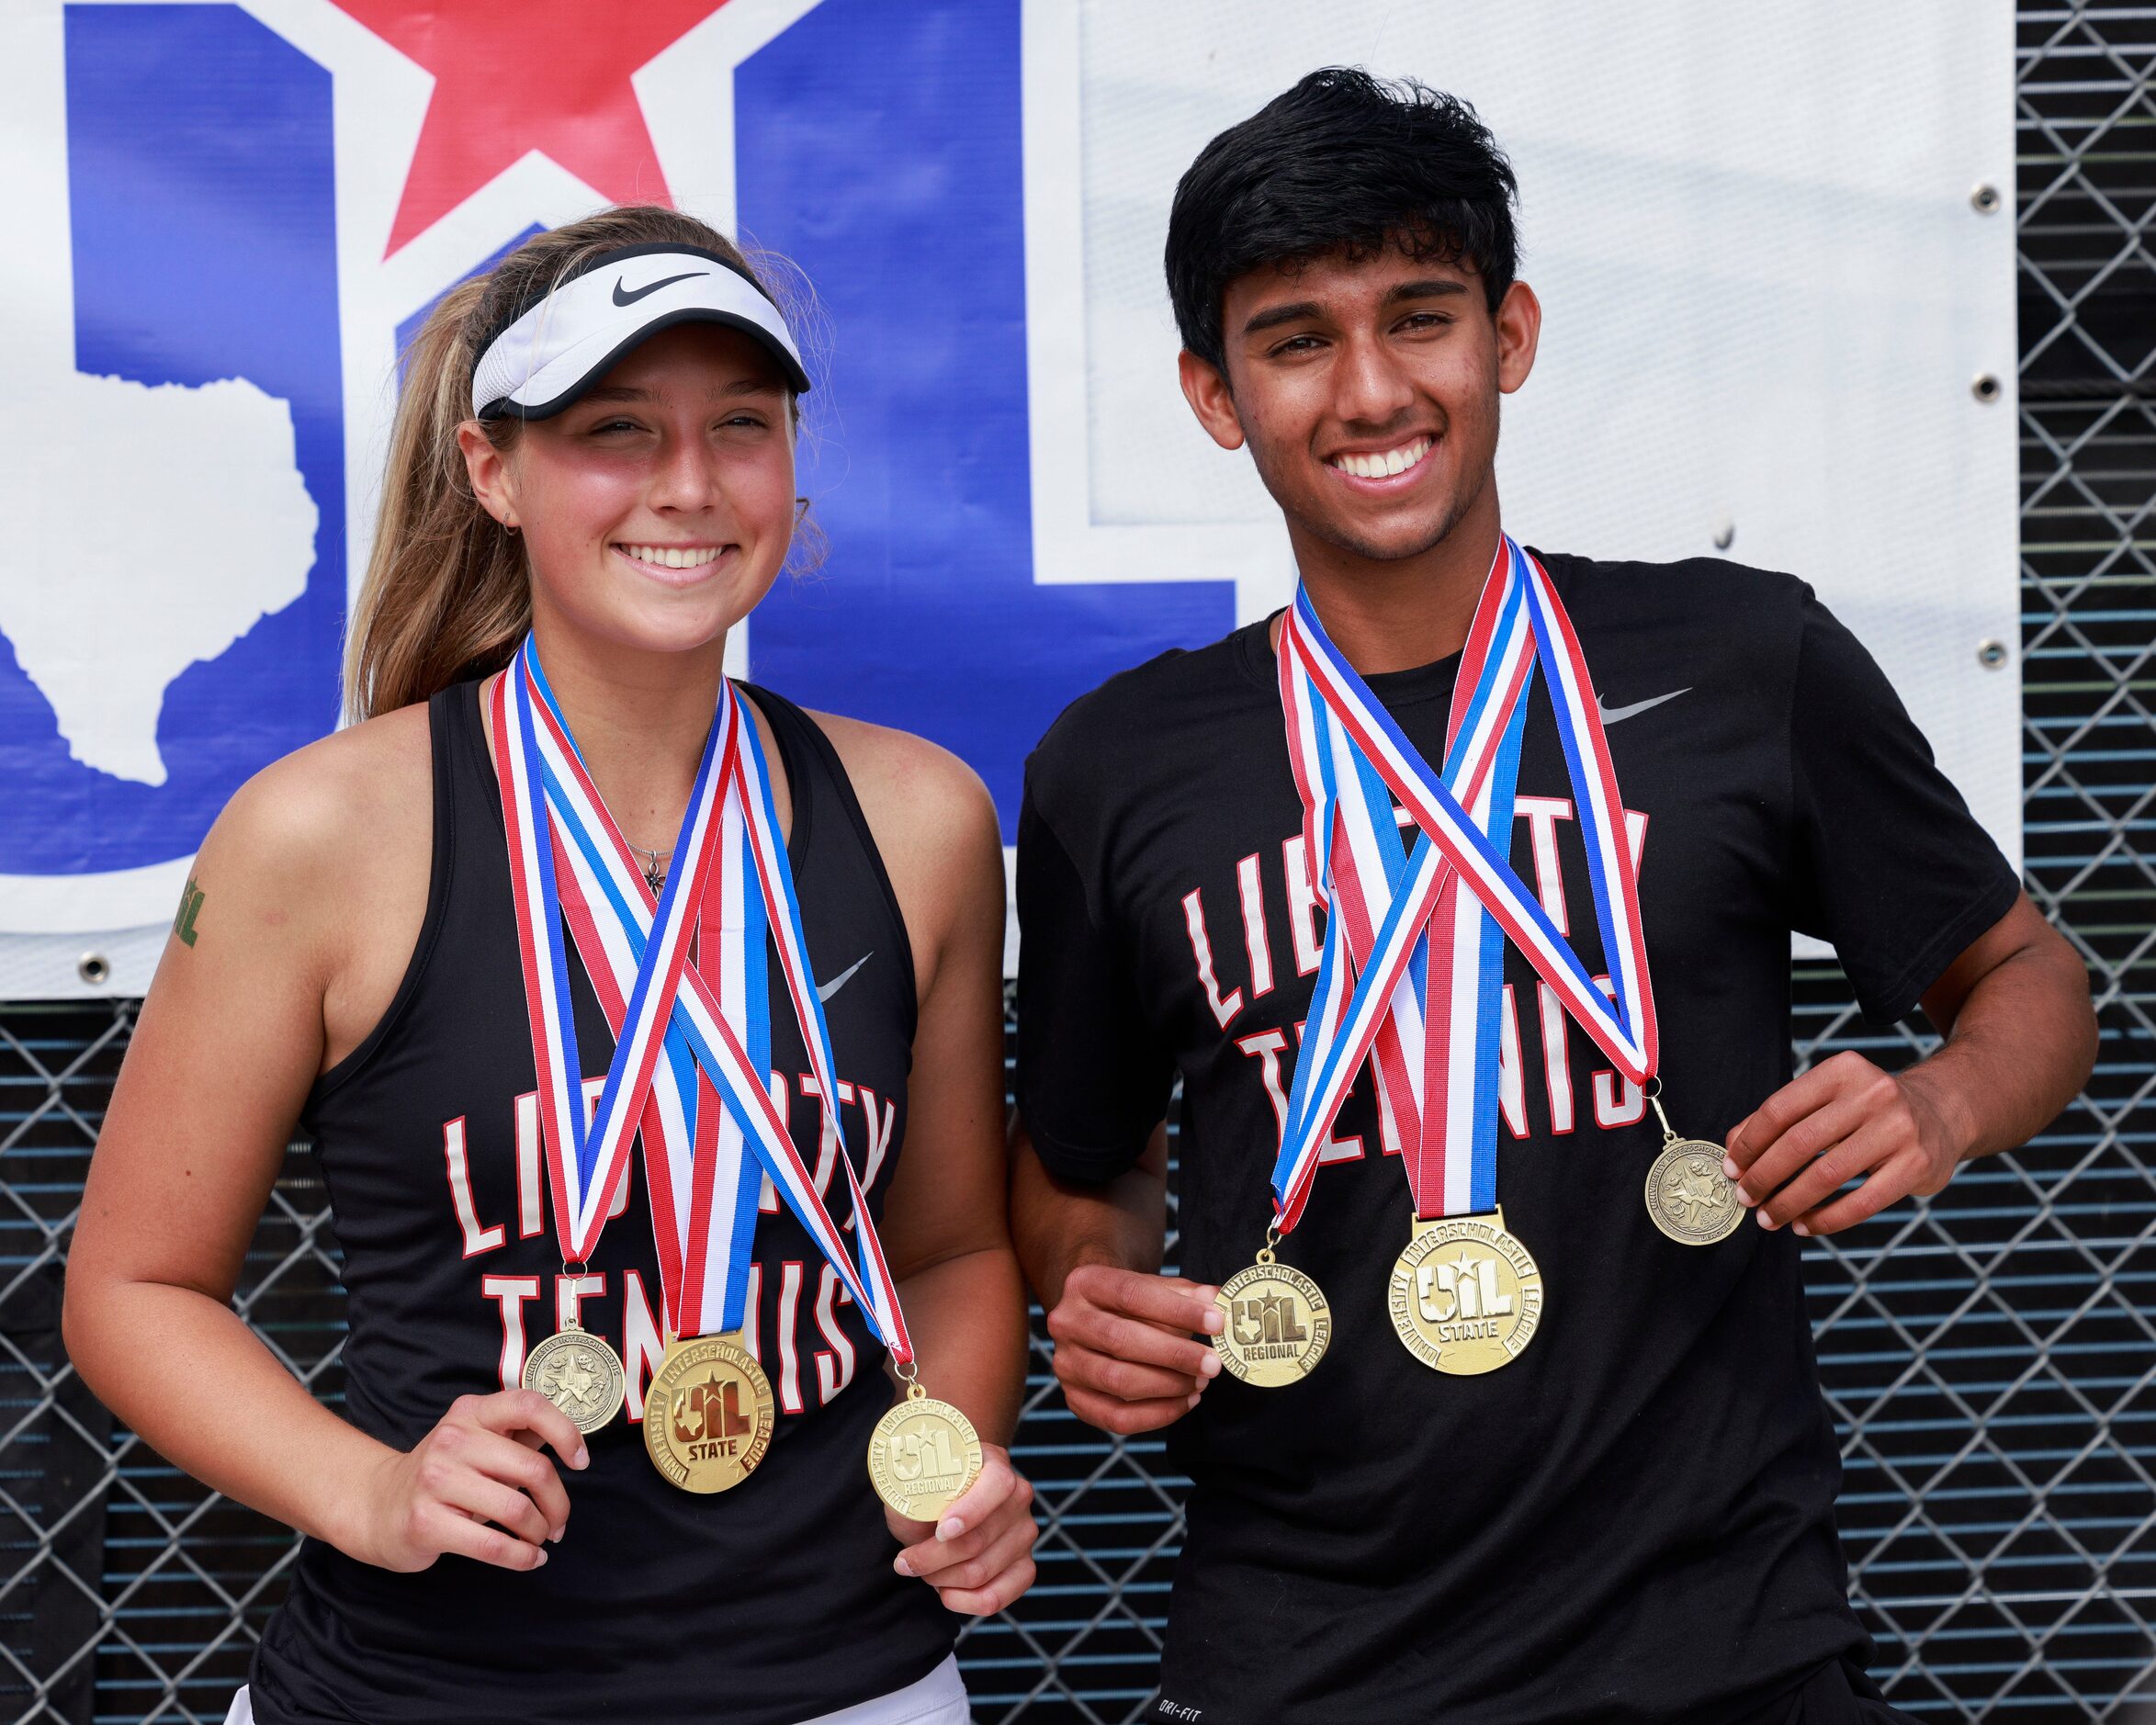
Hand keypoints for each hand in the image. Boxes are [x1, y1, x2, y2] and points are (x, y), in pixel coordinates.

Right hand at [346, 1389, 587, 1573]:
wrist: (378, 1507)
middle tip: (560, 1522)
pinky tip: (530, 1559)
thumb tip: (571, 1441)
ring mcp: (435, 1480)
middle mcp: (452, 1439)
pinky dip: (522, 1557)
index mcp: (471, 1412)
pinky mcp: (426, 1522)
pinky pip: (492, 1545)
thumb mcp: (477, 1442)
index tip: (580, 1461)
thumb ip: (519, 1436)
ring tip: (541, 1539)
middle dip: (558, 1502)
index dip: (565, 1432)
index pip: (529, 1406)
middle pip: (533, 1468)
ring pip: (517, 1509)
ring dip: (540, 1532)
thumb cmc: (444, 1474)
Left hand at [887, 1442, 1035, 1614]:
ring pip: (979, 1572)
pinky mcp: (1025, 1567)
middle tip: (906, 1561)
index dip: (970, 1511)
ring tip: (924, 1570)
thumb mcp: (916, 1487)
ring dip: (941, 1578)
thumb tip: (909, 1509)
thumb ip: (912, 1496)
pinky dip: (963, 1602)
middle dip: (932, 1558)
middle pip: (978, 1540)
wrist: (949, 1504)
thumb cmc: (931, 1493)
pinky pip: (995, 1598)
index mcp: (996, 1466)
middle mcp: (1018, 1498)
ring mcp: (1025, 1534)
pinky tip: (946, 1591)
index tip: (940, 1531)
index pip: (997, 1486)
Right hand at [1045, 1262, 1223, 1435]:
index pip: (1131, 1294)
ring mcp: (1066, 1364)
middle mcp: (1066, 1322)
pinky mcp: (1074, 1399)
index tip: (1216, 1321)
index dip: (1176, 1310)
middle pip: (1121, 1340)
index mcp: (1084, 1283)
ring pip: (1118, 1381)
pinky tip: (1186, 1402)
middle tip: (1213, 1363)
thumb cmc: (1133, 1302)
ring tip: (1201, 1381)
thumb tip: (1216, 1300)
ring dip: (1168, 1386)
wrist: (1096, 1318)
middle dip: (1174, 1354)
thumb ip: (1186, 1293)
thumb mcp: (1155, 1287)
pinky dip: (1157, 1415)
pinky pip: (1116, 1417)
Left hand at [1724, 1051, 1964, 1236]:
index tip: (1730, 1169)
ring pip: (1827, 1176)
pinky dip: (1826, 1219)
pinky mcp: (1917, 1164)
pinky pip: (1861, 1202)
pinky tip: (1804, 1225)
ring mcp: (1899, 1128)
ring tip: (1768, 1218)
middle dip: (1763, 1176)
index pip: (1779, 1109)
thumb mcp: (1827, 1099)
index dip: (1748, 1143)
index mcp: (1842, 1070)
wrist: (1942, 1112)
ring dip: (1789, 1202)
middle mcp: (1873, 1094)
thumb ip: (1780, 1119)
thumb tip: (1731, 1147)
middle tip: (1744, 1198)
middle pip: (1799, 1143)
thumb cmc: (1865, 1110)